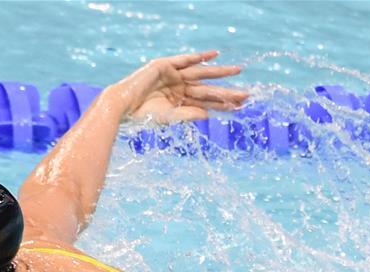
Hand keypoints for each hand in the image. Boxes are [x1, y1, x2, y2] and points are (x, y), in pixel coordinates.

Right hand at [114, 50, 248, 123]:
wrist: (122, 106)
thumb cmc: (143, 116)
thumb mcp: (170, 117)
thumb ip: (188, 115)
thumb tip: (209, 116)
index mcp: (181, 102)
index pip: (208, 103)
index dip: (224, 104)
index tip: (241, 106)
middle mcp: (180, 88)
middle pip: (209, 89)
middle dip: (227, 91)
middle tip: (247, 94)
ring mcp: (173, 76)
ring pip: (201, 74)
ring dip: (219, 72)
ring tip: (238, 71)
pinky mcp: (164, 65)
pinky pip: (185, 60)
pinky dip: (199, 57)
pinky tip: (214, 55)